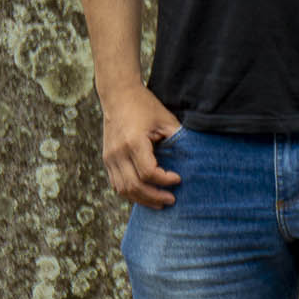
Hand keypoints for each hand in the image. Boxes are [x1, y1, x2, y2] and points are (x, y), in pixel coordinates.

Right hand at [100, 86, 182, 208]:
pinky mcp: (106, 160)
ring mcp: (109, 158)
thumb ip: (177, 138)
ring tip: (160, 202)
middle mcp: (117, 153)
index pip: (148, 172)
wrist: (118, 96)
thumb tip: (193, 157)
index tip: (179, 179)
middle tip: (172, 200)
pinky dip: (130, 193)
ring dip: (141, 199)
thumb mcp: (165, 119)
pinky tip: (145, 195)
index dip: (165, 180)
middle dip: (154, 196)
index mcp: (133, 143)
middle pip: (134, 186)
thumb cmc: (144, 106)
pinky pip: (116, 184)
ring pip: (122, 189)